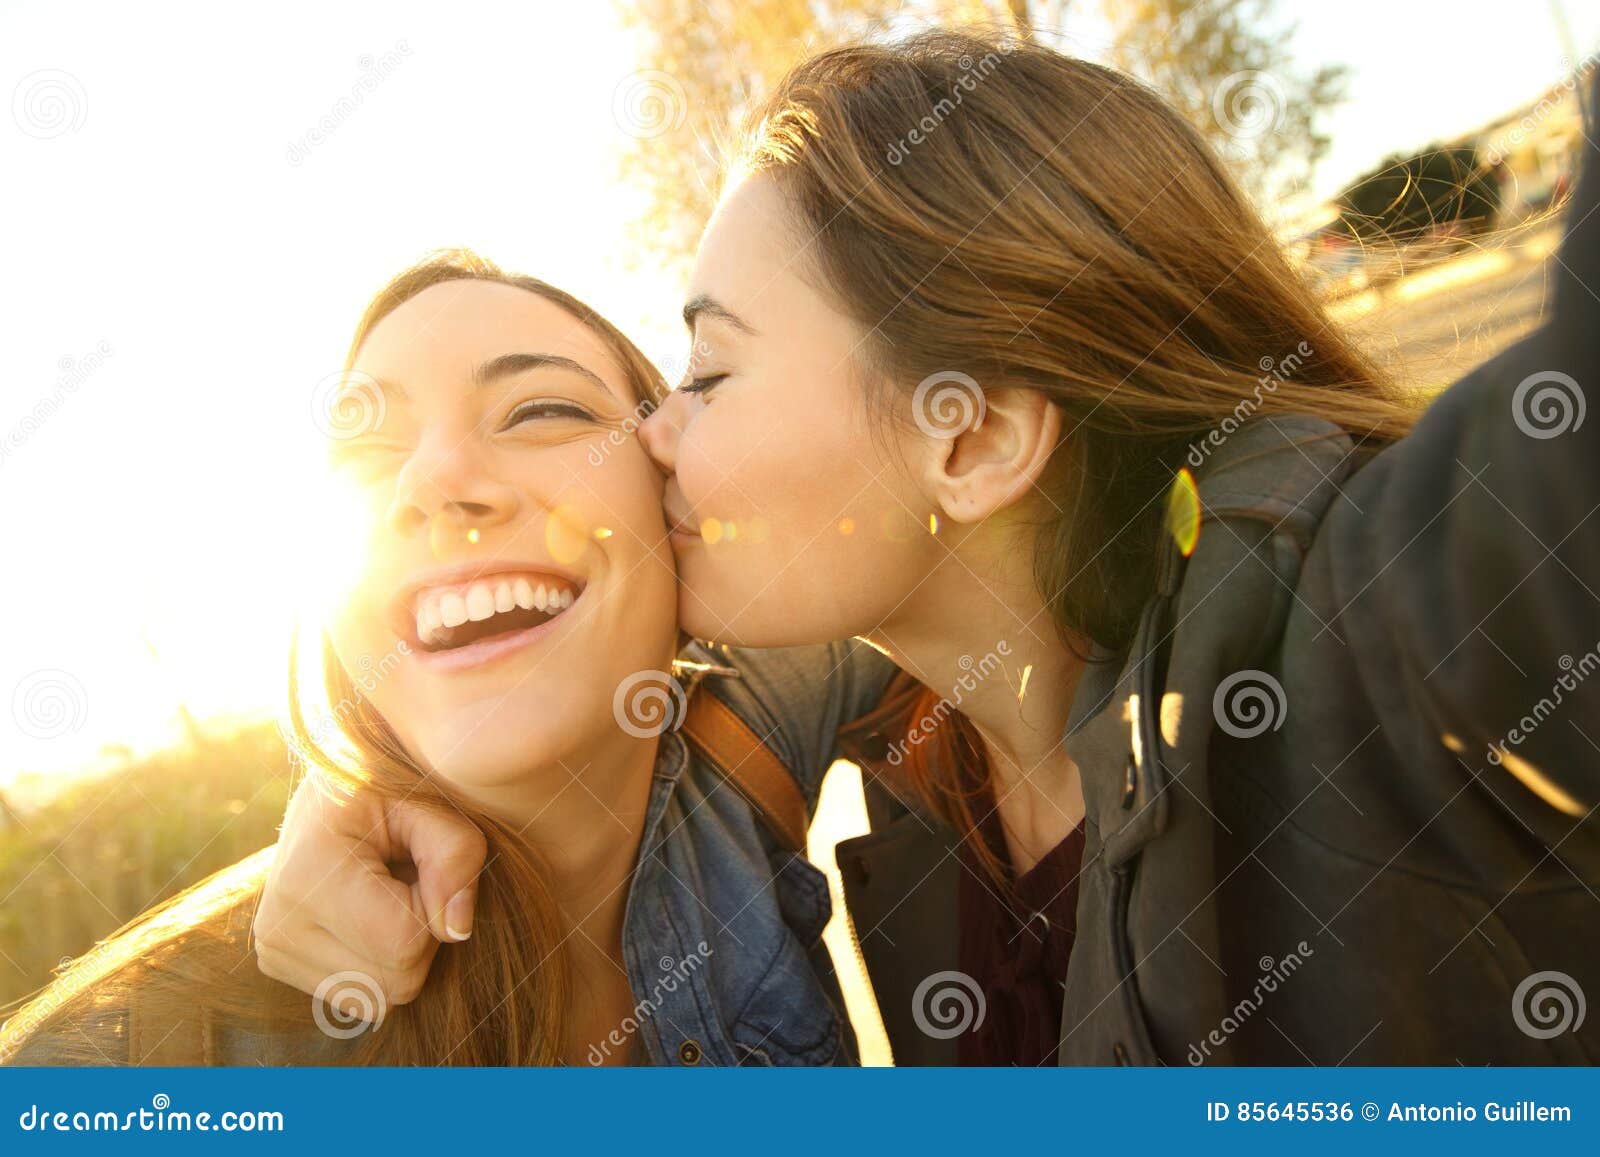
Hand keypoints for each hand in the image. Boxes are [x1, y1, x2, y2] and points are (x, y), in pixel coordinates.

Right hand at [252, 774, 486, 1010]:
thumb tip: (457, 931)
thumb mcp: (432, 804)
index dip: (435, 909)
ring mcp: (273, 951)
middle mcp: (278, 925)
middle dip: (422, 936)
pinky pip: (360, 998)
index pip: (403, 941)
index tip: (424, 868)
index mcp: (309, 876)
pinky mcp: (278, 964)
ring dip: (402, 952)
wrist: (333, 791)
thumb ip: (456, 856)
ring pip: (380, 999)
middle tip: (409, 881)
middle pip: (395, 983)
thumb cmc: (391, 792)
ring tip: (386, 894)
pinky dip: (378, 963)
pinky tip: (367, 915)